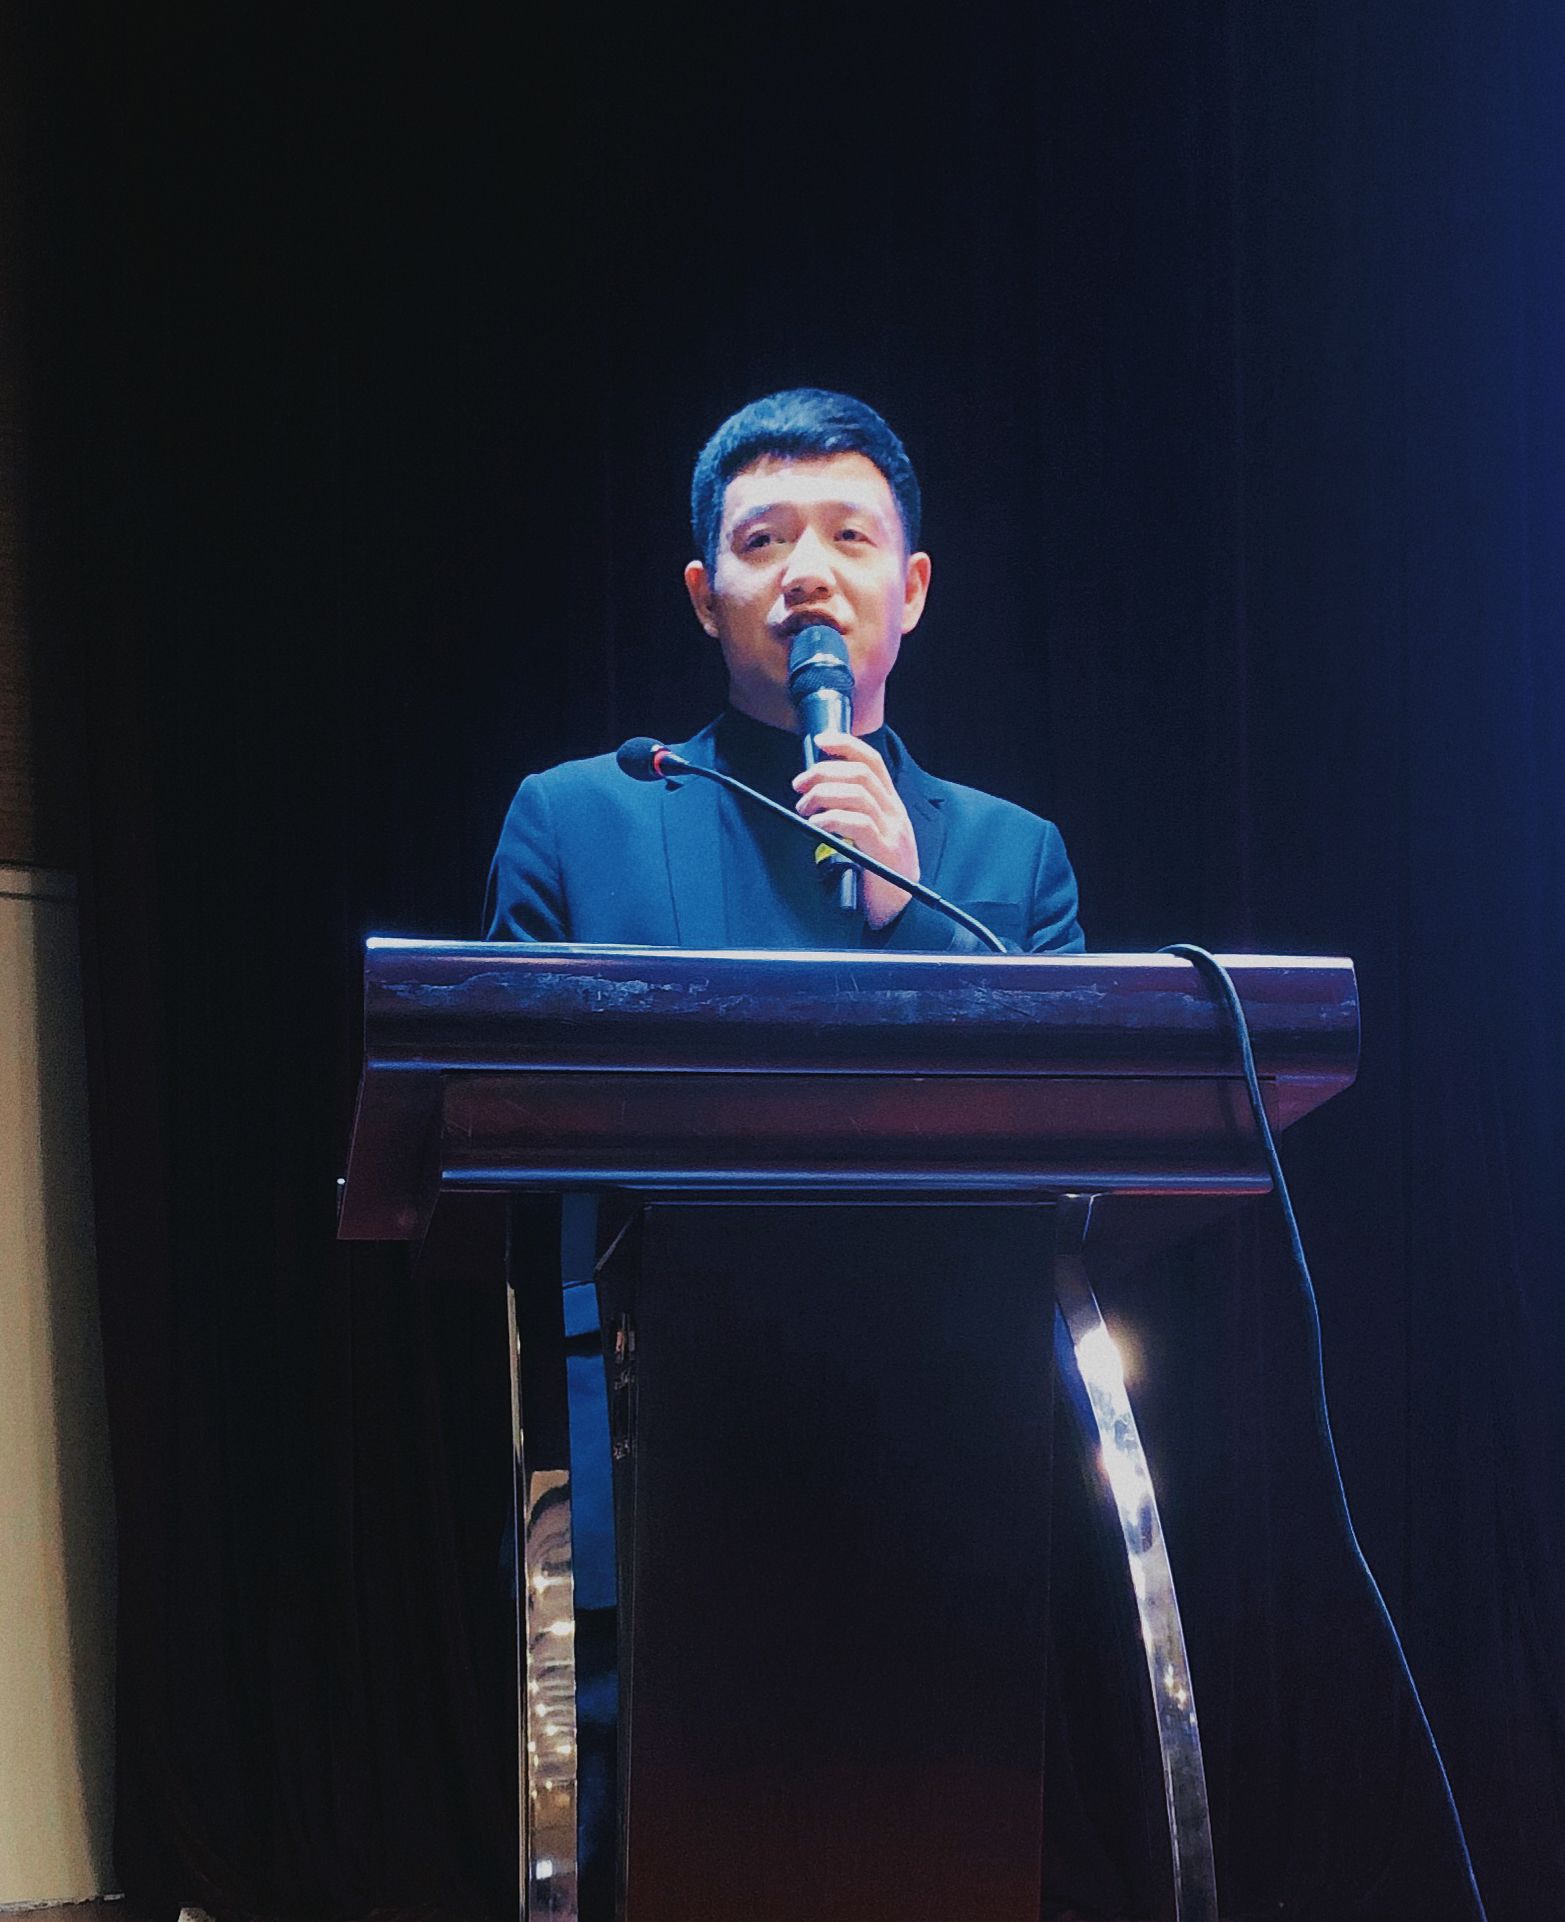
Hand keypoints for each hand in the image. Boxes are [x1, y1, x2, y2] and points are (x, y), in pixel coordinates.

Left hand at [791, 731, 919, 930]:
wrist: (901, 910)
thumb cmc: (880, 875)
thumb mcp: (870, 837)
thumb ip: (852, 814)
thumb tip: (818, 794)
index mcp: (891, 806)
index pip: (873, 762)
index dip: (847, 745)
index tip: (821, 741)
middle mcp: (895, 813)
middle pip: (861, 774)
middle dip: (824, 771)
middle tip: (800, 784)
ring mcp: (892, 831)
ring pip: (858, 794)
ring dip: (823, 795)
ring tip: (804, 808)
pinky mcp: (884, 851)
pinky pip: (857, 824)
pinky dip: (832, 818)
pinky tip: (817, 823)